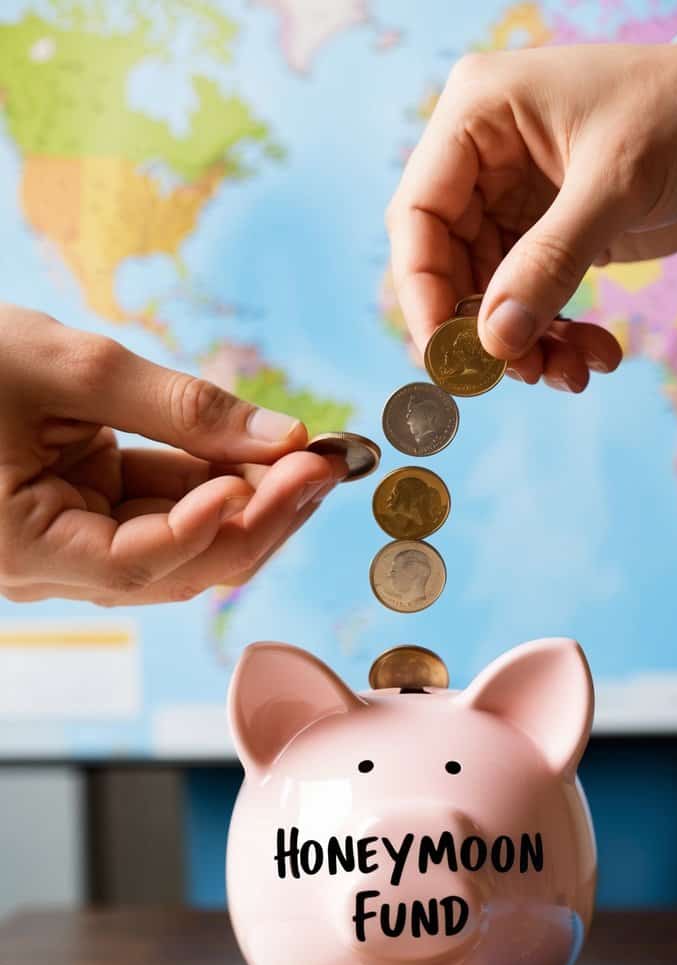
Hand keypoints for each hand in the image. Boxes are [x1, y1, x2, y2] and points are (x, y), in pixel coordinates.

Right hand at [0, 306, 343, 604]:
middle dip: (262, 514)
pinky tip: (260, 455)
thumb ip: (181, 407)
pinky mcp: (81, 515)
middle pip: (181, 564)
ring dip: (248, 502)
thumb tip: (285, 434)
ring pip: (179, 543)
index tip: (294, 467)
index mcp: (26, 549)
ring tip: (308, 456)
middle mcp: (49, 567)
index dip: (228, 521)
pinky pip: (157, 512)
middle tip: (328, 462)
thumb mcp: (68, 367)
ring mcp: (67, 545)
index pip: (148, 561)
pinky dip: (211, 484)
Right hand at [386, 36, 676, 387]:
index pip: (417, 215)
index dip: (424, 292)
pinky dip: (556, 336)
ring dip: (527, 344)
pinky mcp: (544, 234)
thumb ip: (551, 261)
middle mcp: (482, 159)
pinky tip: (594, 355)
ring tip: (573, 372)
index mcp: (476, 115)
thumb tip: (496, 342)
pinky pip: (530, 300)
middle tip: (522, 374)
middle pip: (447, 265)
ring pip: (490, 294)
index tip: (449, 355)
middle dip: (485, 328)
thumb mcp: (617, 181)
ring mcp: (511, 200)